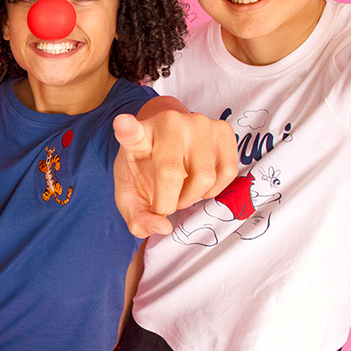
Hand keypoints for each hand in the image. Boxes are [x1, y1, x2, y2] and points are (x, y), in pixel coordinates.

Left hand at [113, 108, 237, 237]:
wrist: (168, 145)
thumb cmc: (146, 171)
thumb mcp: (132, 196)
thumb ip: (138, 218)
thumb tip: (163, 228)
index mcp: (138, 137)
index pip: (131, 132)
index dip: (126, 128)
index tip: (122, 123)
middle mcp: (168, 123)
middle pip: (172, 173)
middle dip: (169, 202)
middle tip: (165, 202)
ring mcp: (198, 122)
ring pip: (205, 177)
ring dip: (193, 197)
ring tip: (182, 190)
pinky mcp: (223, 129)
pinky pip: (227, 172)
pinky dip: (213, 190)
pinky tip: (199, 183)